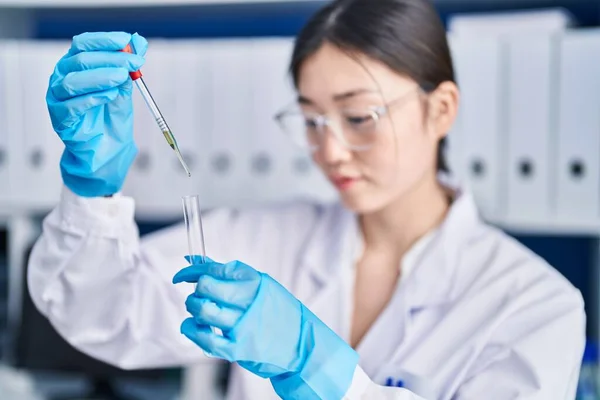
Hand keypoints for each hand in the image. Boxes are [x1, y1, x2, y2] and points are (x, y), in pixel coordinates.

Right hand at [46, 31, 147, 196]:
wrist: (108, 148)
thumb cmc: (112, 116)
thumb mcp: (125, 87)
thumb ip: (129, 65)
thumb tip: (139, 41)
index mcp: (75, 65)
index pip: (84, 44)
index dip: (104, 41)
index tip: (126, 41)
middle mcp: (62, 77)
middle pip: (80, 61)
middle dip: (110, 59)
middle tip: (133, 63)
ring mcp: (57, 98)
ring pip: (73, 81)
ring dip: (101, 77)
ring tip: (122, 79)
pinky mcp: (60, 119)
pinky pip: (72, 106)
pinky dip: (93, 98)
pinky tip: (110, 96)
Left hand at [173, 256, 358, 399]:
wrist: (302, 345)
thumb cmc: (278, 312)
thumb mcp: (260, 286)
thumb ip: (227, 273)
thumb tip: (192, 258)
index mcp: (254, 281)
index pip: (214, 269)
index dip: (191, 271)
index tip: (182, 275)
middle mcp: (249, 300)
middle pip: (206, 287)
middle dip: (195, 290)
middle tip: (198, 295)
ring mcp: (243, 325)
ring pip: (203, 310)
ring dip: (193, 308)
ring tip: (198, 310)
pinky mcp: (238, 348)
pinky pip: (205, 338)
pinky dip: (192, 330)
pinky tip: (192, 326)